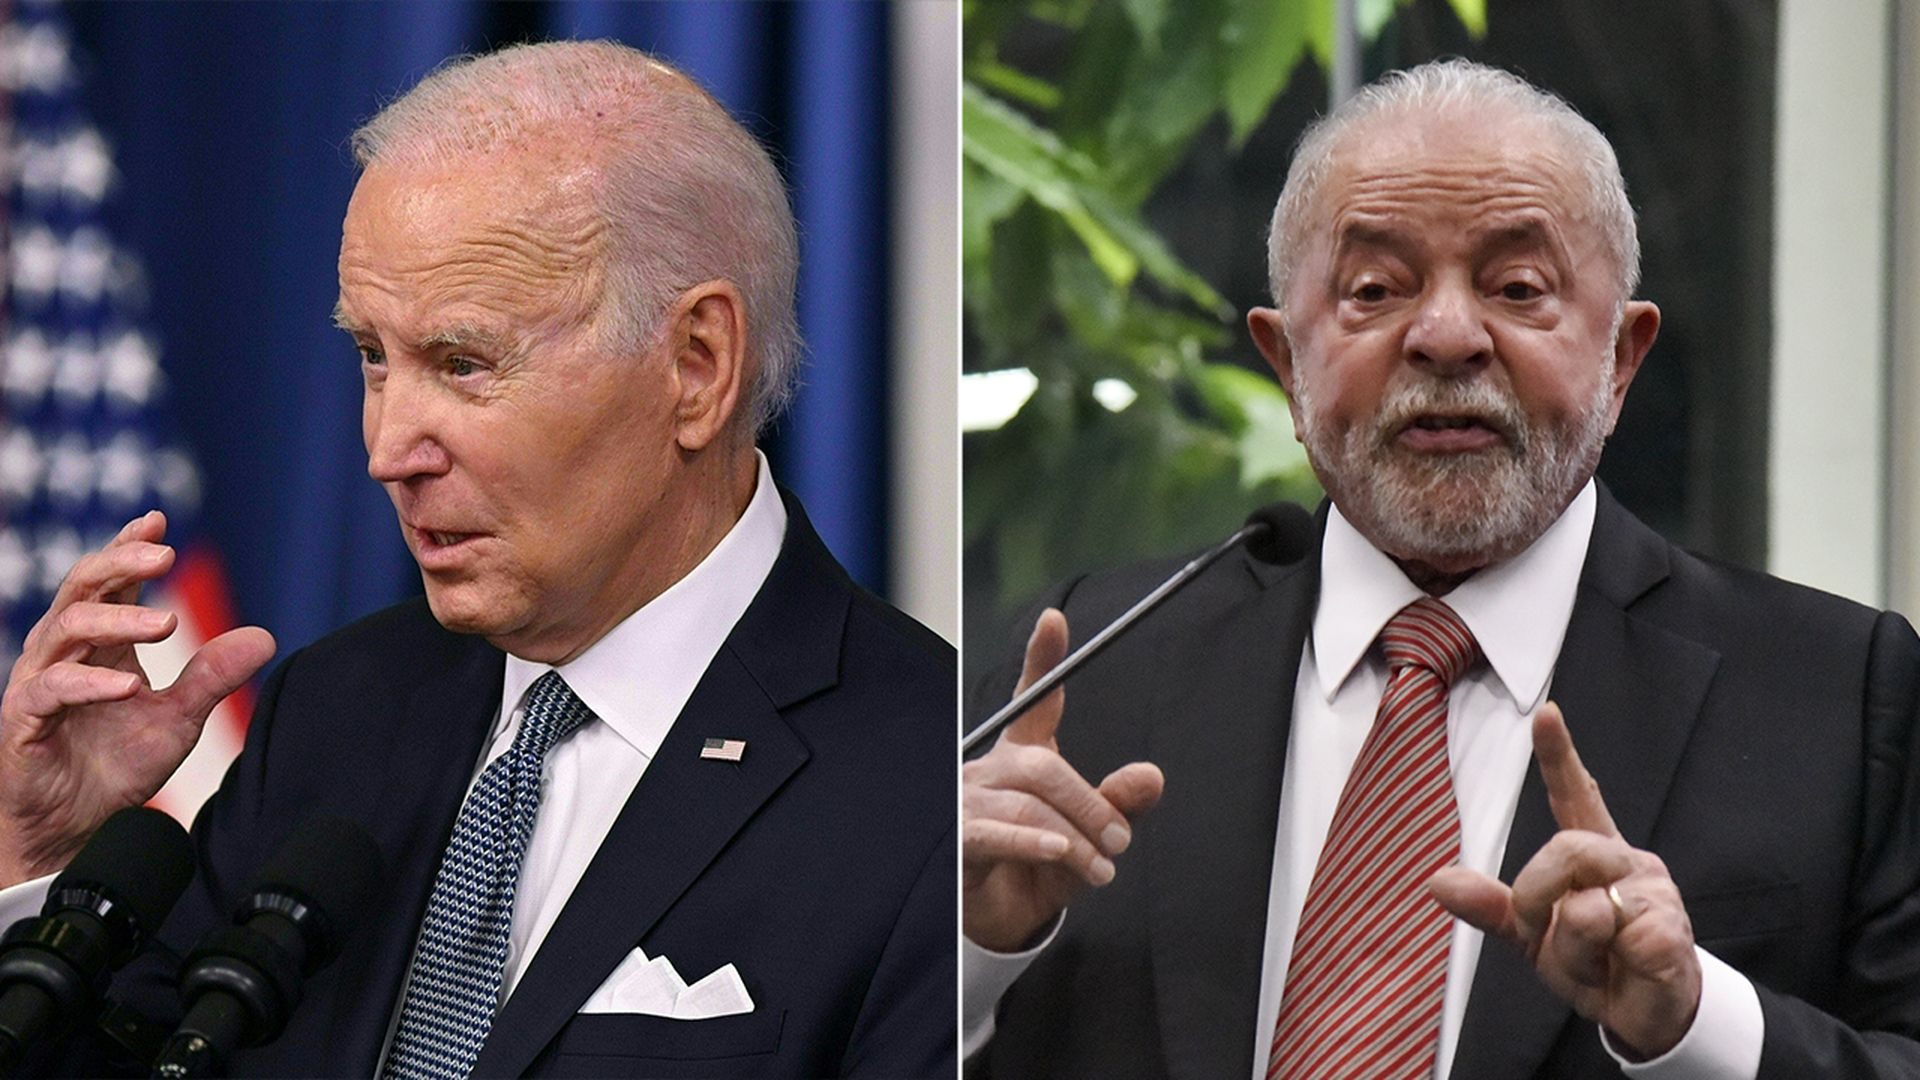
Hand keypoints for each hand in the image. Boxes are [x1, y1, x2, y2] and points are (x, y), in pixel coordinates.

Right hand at [0, 511, 275, 885]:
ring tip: (166, 624)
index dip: (127, 550)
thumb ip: (212, 676)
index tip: (156, 521)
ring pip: (64, 630)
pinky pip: (50, 690)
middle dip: (119, 565)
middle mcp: (64, 653)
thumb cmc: (116, 765)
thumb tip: (266, 636)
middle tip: (163, 555)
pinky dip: (89, 684)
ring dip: (116, 622)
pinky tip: (128, 686)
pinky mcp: (24, 721)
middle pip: (81, 590)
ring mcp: (39, 683)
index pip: (109, 583)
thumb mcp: (179, 718)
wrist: (77, 828)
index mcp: (99, 644)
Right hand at [962, 609, 1163, 952]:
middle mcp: (989, 772)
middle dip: (1090, 802)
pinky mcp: (956, 841)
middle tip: (1121, 839)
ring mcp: (966, 804)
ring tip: (1102, 867)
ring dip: (1073, 835)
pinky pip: (993, 832)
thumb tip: (1152, 775)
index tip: (1055, 619)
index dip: (1041, 659)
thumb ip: (1119, 807)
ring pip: (1025, 801)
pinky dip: (1031, 840)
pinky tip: (1058, 850)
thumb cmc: (1037, 870)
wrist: (996, 923)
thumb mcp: (1089, 841)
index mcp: (1022, 758)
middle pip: (1041, 765)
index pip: (1032, 701)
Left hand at [1429, 702, 1701, 1058]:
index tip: (1546, 714)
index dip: (1560, 756)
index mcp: (1593, 855)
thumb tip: (1436, 880)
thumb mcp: (1531, 935)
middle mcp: (1627, 863)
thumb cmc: (1593, 964)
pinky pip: (1615, 937)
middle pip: (1566, 849)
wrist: (1645, 1016)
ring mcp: (1655, 894)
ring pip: (1586, 905)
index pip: (1576, 797)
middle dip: (1540, 896)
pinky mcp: (1671, 931)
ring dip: (1572, 945)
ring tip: (1595, 958)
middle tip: (1549, 930)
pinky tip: (1625, 967)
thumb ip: (1491, 906)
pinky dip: (1604, 963)